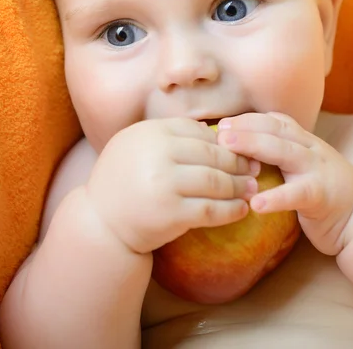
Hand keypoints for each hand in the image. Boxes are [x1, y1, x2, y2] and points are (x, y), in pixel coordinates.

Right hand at [85, 118, 258, 254]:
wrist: (100, 221)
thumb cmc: (123, 181)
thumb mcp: (136, 146)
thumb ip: (168, 136)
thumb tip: (214, 132)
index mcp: (149, 133)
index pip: (197, 131)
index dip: (222, 140)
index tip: (238, 148)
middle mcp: (157, 154)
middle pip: (212, 154)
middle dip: (237, 162)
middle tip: (253, 167)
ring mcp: (164, 184)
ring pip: (216, 181)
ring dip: (239, 185)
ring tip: (250, 188)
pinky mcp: (171, 213)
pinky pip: (211, 210)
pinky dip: (231, 210)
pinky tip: (240, 209)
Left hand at [216, 112, 352, 254]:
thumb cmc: (318, 187)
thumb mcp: (299, 161)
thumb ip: (275, 149)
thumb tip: (232, 143)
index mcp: (301, 139)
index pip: (272, 121)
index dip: (246, 120)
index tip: (220, 124)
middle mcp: (309, 148)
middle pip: (275, 131)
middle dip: (245, 128)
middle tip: (218, 133)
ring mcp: (316, 169)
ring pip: (284, 152)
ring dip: (254, 147)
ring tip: (227, 150)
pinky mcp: (320, 196)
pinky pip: (296, 194)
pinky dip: (275, 198)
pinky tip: (256, 204)